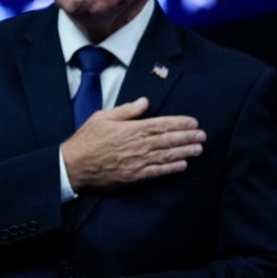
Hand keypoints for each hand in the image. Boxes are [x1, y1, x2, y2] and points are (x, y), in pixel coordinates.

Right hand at [62, 97, 204, 190]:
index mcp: (131, 129)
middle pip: (168, 140)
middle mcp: (137, 145)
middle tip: (202, 136)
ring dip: (184, 152)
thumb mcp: (102, 117)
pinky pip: (157, 172)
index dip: (179, 123)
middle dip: (187, 137)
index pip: (161, 124)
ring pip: (166, 155)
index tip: (193, 122)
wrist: (74, 165)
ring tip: (198, 149)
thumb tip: (144, 102)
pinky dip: (171, 169)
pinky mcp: (134, 176)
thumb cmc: (86, 139)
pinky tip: (183, 165)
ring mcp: (137, 162)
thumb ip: (126, 110)